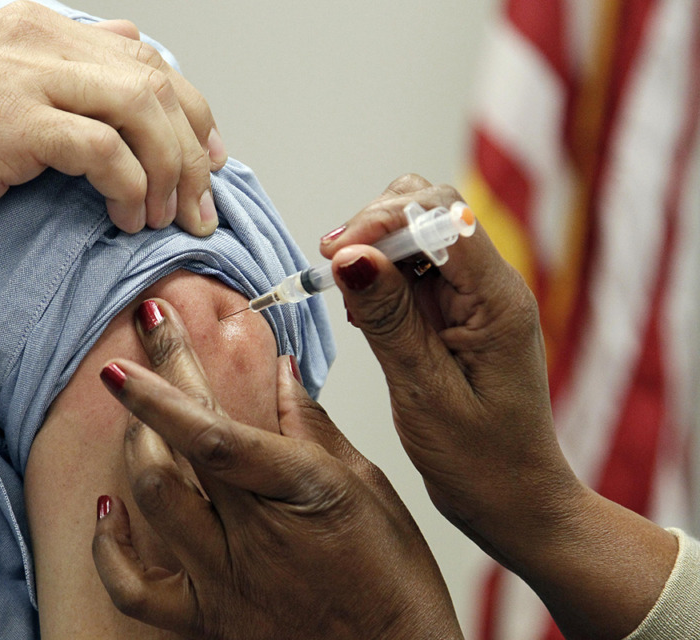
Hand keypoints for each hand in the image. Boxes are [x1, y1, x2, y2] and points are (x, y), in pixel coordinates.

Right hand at [0, 2, 225, 285]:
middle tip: (201, 202)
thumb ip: (60, 72)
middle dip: (193, 150)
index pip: (146, 60)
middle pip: (156, 84)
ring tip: (167, 217)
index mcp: (40, 30)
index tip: (208, 158)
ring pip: (142, 112)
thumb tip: (125, 68)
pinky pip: (104, 151)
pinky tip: (127, 218)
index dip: (192, 112)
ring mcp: (27, 78)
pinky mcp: (15, 124)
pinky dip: (131, 188)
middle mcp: (39, 42)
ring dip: (170, 172)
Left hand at [91, 298, 461, 639]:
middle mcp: (254, 538)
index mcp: (301, 492)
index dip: (170, 378)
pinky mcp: (207, 619)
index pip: (215, 429)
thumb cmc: (392, 576)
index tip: (147, 326)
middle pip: (175, 453)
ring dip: (135, 447)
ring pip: (151, 503)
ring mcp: (224, 581)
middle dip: (146, 388)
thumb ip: (314, 427)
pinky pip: (134, 589)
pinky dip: (109, 546)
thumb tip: (281, 370)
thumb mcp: (368, 486)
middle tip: (133, 347)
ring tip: (140, 417)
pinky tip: (112, 507)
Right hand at [319, 174, 676, 637]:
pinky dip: (380, 276)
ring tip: (346, 297)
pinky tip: (364, 313)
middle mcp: (491, 285)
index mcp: (497, 300)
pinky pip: (413, 270)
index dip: (383, 220)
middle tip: (332, 268)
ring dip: (373, 249)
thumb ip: (388, 319)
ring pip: (417, 232)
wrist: (514, 498)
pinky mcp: (457, 310)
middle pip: (429, 207)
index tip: (336, 255)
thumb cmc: (480, 460)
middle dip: (374, 224)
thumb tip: (351, 256)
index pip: (441, 215)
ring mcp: (475, 296)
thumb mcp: (424, 391)